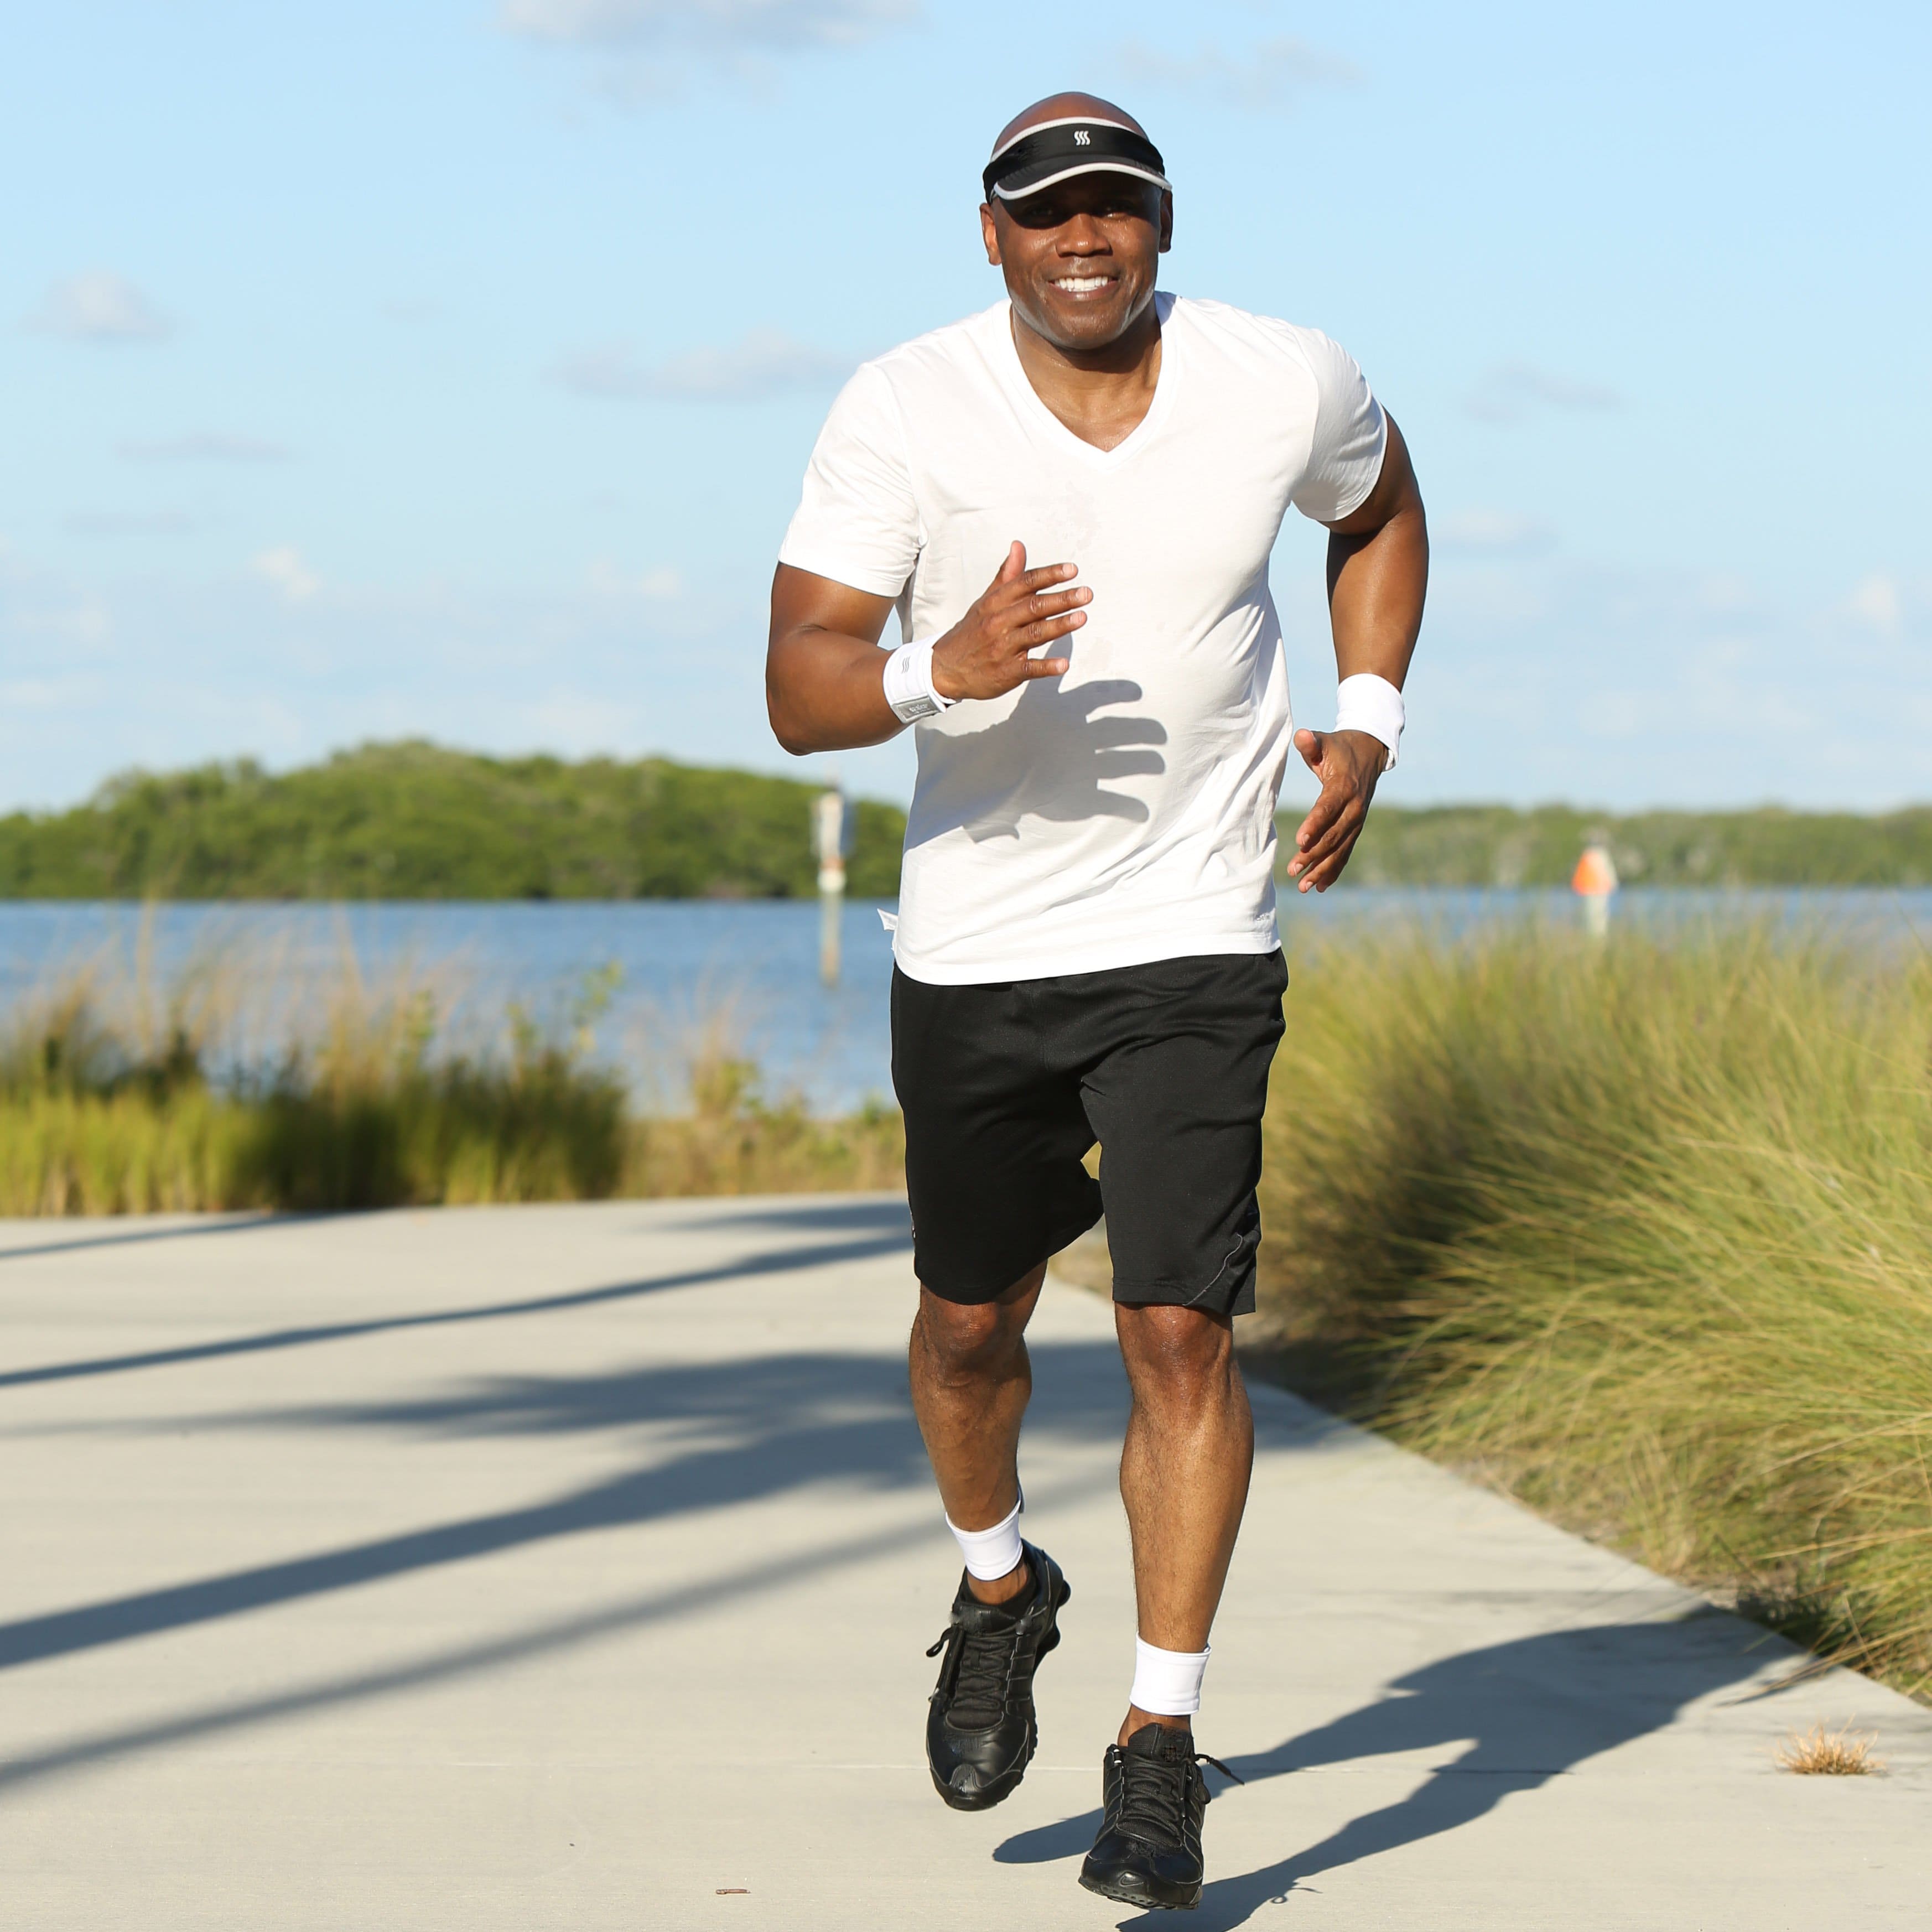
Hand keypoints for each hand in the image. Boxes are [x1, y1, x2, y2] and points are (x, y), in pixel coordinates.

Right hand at [930, 542, 1087, 701]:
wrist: (945, 668)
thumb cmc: (971, 632)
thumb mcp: (986, 601)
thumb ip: (1007, 576)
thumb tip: (1019, 546)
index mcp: (995, 603)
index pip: (1025, 583)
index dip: (1049, 575)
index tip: (1072, 570)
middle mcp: (998, 623)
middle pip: (1033, 607)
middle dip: (1061, 599)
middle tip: (1086, 594)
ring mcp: (1002, 648)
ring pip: (1033, 634)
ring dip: (1059, 626)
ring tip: (1081, 618)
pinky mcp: (1005, 672)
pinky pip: (1028, 669)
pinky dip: (1046, 666)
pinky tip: (1063, 664)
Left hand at [1286, 728, 1384, 892]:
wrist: (1369, 752)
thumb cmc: (1340, 747)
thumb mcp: (1326, 741)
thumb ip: (1312, 743)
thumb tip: (1302, 737)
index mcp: (1344, 787)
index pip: (1328, 808)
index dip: (1315, 824)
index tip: (1299, 840)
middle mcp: (1354, 808)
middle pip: (1333, 835)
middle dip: (1313, 854)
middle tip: (1292, 870)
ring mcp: (1357, 820)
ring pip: (1340, 849)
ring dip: (1322, 869)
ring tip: (1303, 886)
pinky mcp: (1356, 828)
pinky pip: (1346, 852)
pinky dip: (1334, 870)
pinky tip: (1320, 887)